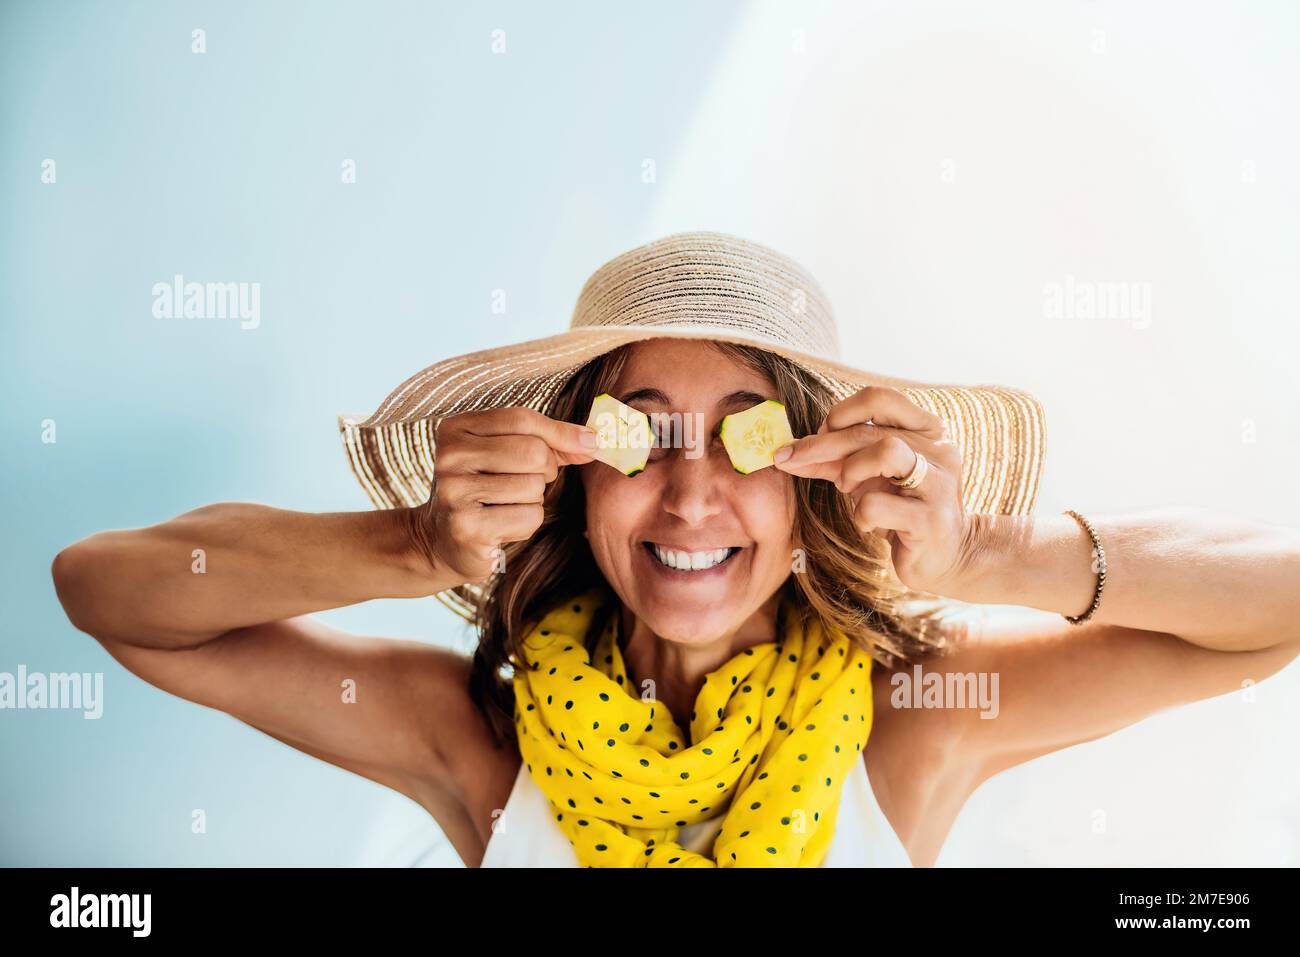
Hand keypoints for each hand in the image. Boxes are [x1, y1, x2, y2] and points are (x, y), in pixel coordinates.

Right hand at [408, 407, 596, 584]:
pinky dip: (526, 524)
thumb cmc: (485, 491)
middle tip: (528, 483)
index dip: (561, 433)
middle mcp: (449, 456)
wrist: (442, 540)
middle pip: (532, 452)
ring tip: (506, 506)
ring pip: (533, 486)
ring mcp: (454, 492)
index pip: (522, 418)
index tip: (589, 443)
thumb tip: (593, 441)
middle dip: (546, 470)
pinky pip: (528, 517)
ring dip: (533, 500)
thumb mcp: (508, 456)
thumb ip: (549, 443)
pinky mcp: (466, 527)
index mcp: (456, 429)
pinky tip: (503, 526)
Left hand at [773, 385, 973, 594]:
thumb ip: (835, 461)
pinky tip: (867, 523)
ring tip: (847, 489)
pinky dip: (860, 514)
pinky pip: (878, 505)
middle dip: (820, 444)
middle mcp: (939, 450)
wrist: (948, 555)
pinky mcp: (930, 520)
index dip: (840, 413)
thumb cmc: (903, 511)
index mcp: (926, 430)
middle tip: (791, 458)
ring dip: (852, 470)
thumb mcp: (869, 478)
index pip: (879, 398)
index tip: (818, 434)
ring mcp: (938, 484)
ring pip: (886, 451)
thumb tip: (788, 452)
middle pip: (868, 430)